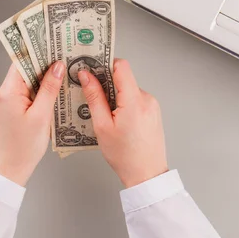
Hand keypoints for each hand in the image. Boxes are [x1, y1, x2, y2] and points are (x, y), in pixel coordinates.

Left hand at [0, 62, 65, 185]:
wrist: (10, 169)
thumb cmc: (23, 148)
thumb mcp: (41, 116)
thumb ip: (50, 89)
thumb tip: (57, 67)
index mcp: (7, 92)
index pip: (22, 62)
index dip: (38, 52)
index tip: (54, 45)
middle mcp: (3, 93)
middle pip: (25, 70)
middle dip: (45, 64)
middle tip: (65, 58)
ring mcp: (7, 101)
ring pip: (28, 82)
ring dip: (44, 79)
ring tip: (63, 74)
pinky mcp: (12, 109)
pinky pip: (27, 93)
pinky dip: (40, 91)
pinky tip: (54, 93)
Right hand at [78, 59, 167, 187]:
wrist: (147, 174)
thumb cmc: (125, 155)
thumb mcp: (102, 126)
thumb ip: (94, 97)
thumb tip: (86, 76)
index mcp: (134, 101)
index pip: (121, 66)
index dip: (104, 64)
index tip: (90, 67)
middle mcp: (147, 99)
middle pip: (123, 78)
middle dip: (105, 83)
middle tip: (89, 94)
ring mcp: (152, 105)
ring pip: (128, 89)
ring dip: (114, 95)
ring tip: (103, 114)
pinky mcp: (153, 111)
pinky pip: (134, 99)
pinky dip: (122, 103)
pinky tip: (115, 119)